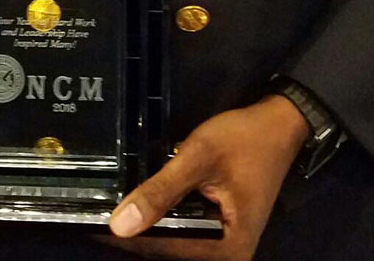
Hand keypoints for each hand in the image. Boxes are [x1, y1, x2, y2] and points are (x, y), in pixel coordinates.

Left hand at [106, 96, 309, 259]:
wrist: (279, 125)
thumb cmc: (243, 140)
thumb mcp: (199, 158)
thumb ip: (161, 191)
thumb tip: (119, 226)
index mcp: (227, 251)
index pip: (166, 251)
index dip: (130, 239)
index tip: (94, 224)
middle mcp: (228, 258)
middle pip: (169, 253)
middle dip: (137, 237)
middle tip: (97, 216)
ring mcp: (225, 248)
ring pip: (174, 246)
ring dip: (148, 231)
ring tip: (112, 212)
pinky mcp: (220, 234)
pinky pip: (184, 236)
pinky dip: (163, 224)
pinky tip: (139, 209)